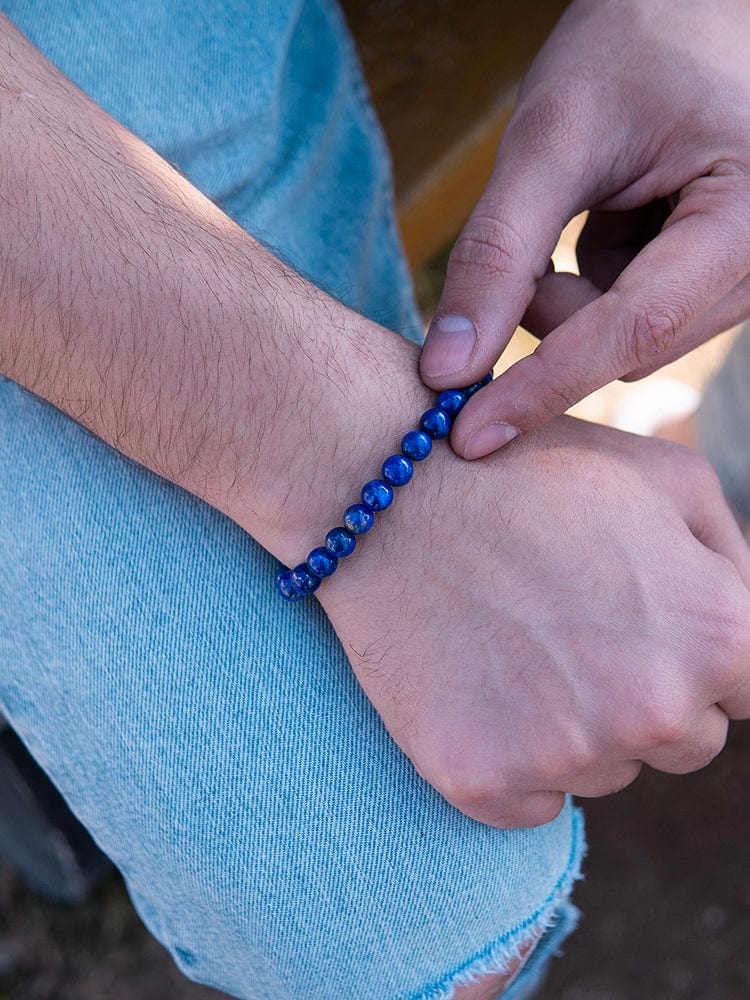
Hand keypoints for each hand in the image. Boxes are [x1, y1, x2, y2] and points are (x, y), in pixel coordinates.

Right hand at [316, 417, 749, 826]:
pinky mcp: (485, 781)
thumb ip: (735, 564)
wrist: (393, 494)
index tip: (635, 621)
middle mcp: (656, 710)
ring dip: (575, 726)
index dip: (691, 655)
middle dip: (642, 695)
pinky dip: (513, 756)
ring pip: (605, 771)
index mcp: (720, 636)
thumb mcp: (668, 478)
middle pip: (682, 744)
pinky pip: (532, 801)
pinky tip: (481, 683)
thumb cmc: (535, 473)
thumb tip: (748, 630)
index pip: (746, 695)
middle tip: (568, 628)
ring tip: (515, 642)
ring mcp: (567, 754)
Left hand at [419, 0, 749, 458]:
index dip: (542, 386)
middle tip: (540, 229)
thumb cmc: (635, 41)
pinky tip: (615, 217)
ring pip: (625, 341)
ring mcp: (746, 276)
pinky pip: (634, 318)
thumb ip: (498, 252)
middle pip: (627, 345)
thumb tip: (446, 371)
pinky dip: (596, 283)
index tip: (467, 437)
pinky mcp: (717, 280)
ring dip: (575, 294)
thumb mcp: (553, 137)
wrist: (693, 5)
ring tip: (592, 203)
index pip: (634, 329)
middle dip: (556, 307)